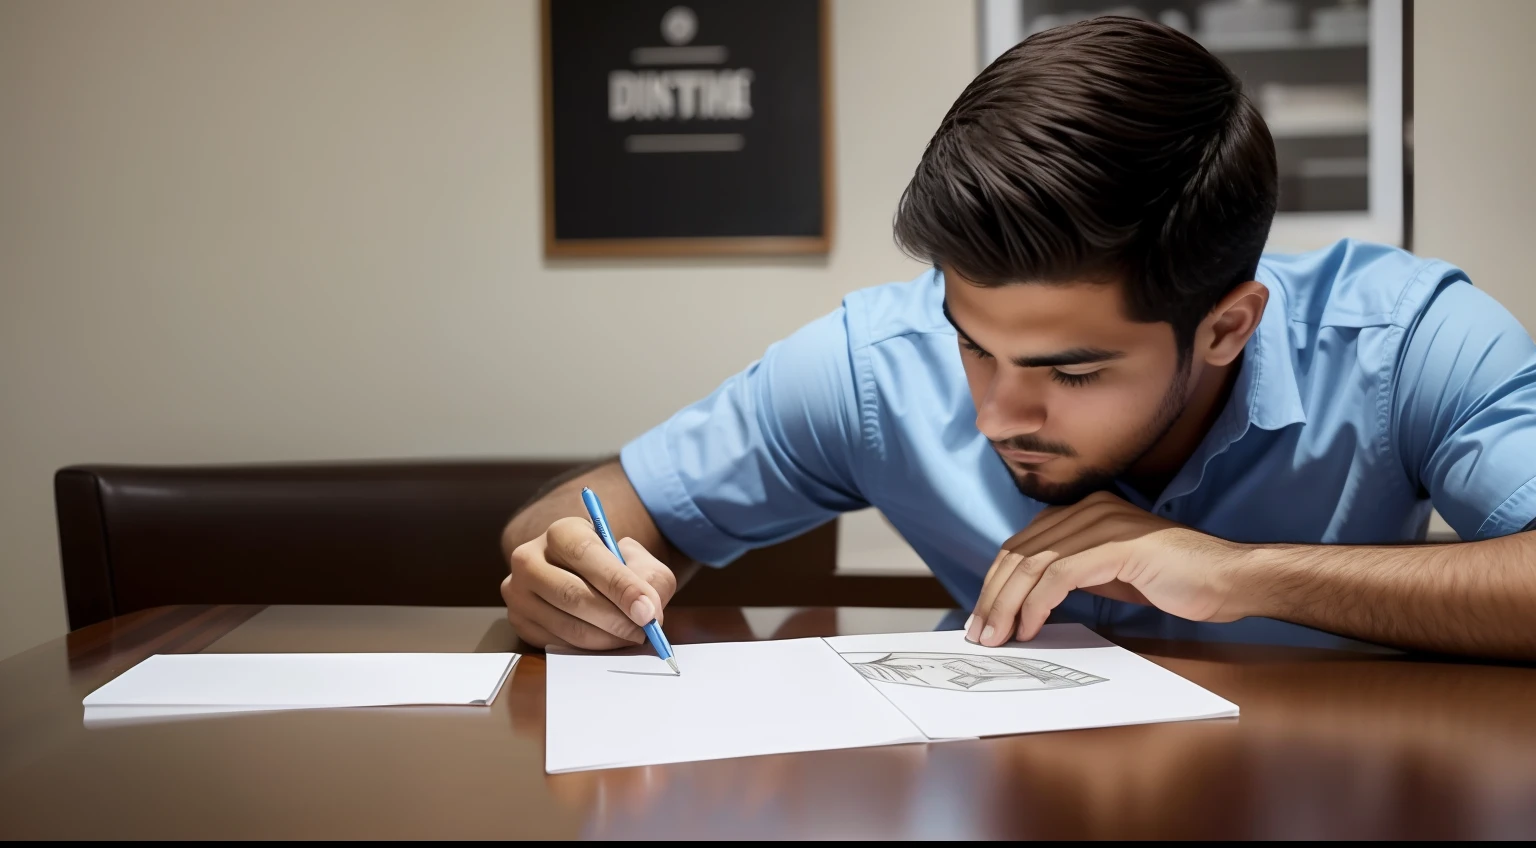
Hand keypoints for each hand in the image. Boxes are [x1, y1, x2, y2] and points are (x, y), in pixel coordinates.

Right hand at [502, 516, 676, 650]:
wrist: (585, 578)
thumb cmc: (614, 567)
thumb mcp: (638, 560)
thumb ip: (650, 579)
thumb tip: (648, 611)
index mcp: (560, 532)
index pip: (586, 555)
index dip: (620, 585)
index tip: (648, 611)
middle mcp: (529, 559)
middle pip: (573, 595)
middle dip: (616, 618)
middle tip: (645, 631)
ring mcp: (518, 593)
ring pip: (567, 625)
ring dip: (607, 637)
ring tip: (632, 636)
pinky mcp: (519, 622)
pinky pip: (559, 644)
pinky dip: (591, 648)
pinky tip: (609, 640)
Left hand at [967, 491, 1248, 646]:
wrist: (1228, 578)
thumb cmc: (1174, 580)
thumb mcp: (1110, 572)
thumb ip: (1073, 574)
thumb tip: (1029, 601)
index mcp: (1083, 510)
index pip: (1022, 545)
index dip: (996, 583)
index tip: (983, 618)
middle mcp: (1087, 508)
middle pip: (1019, 552)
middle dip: (993, 596)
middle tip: (980, 634)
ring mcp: (1102, 523)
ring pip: (1033, 564)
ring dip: (1007, 605)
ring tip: (997, 637)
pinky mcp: (1116, 544)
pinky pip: (1059, 575)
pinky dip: (1037, 603)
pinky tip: (1030, 627)